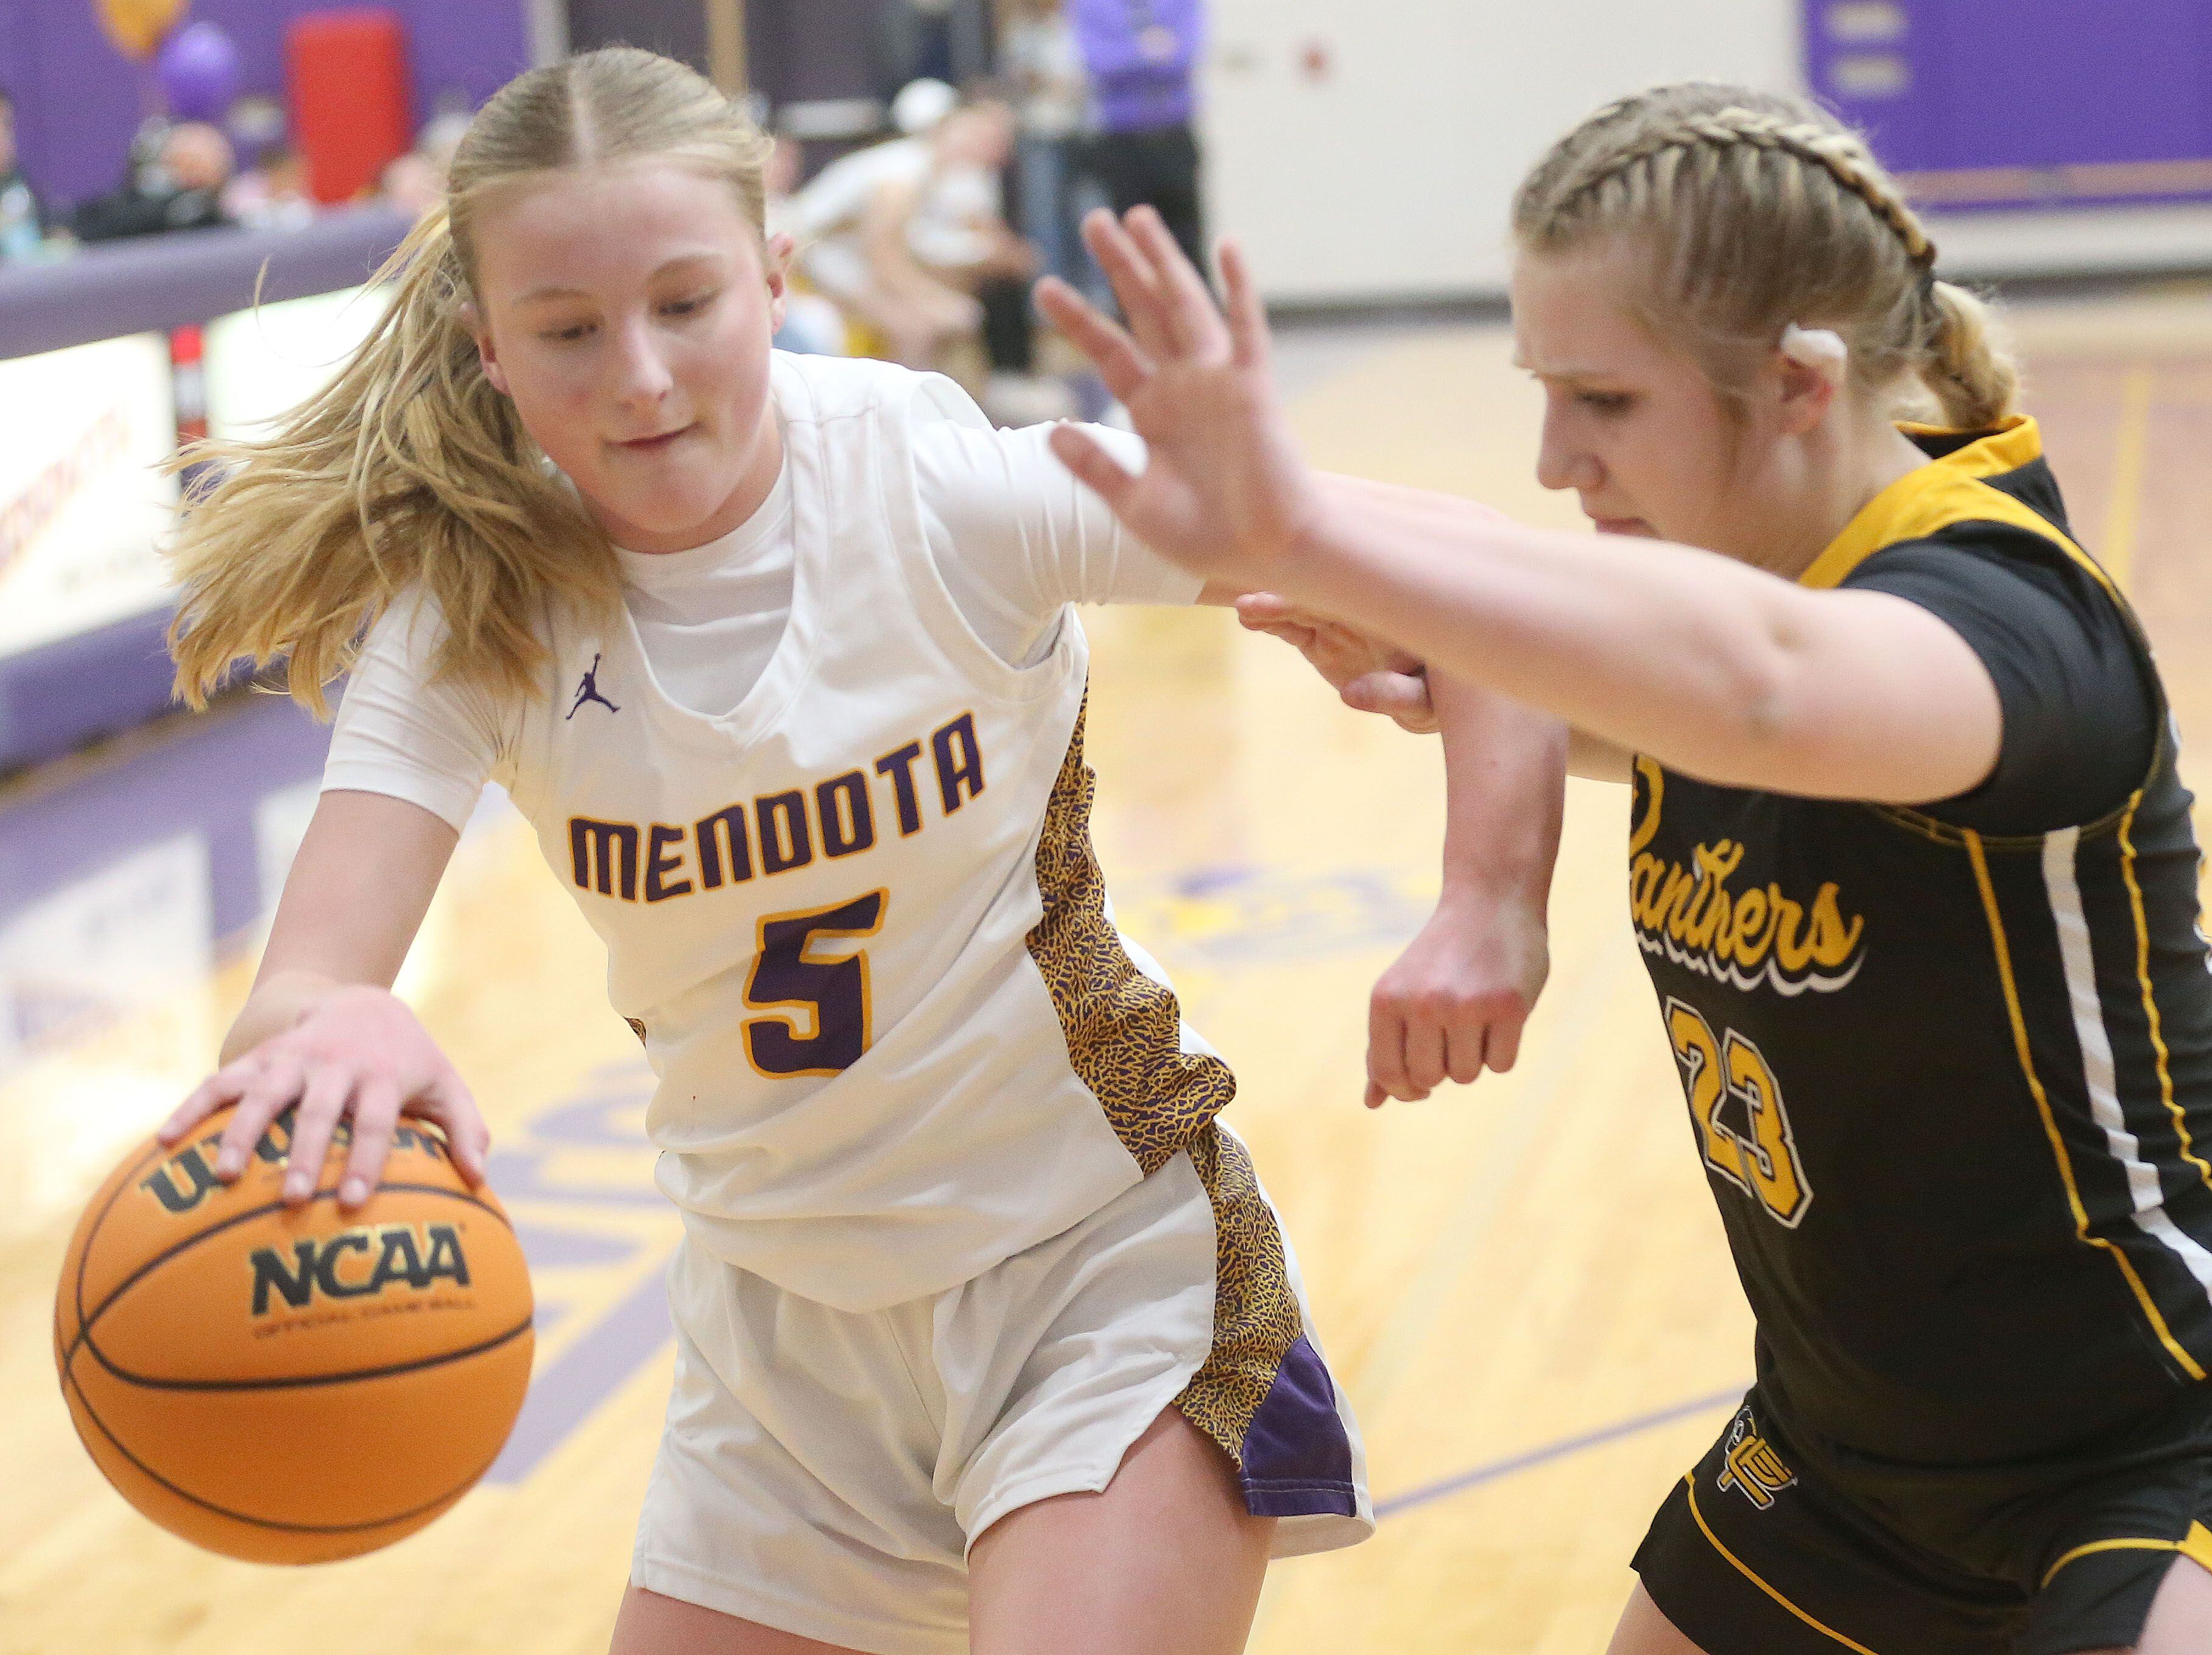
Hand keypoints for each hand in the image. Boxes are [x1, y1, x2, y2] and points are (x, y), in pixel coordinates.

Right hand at [158, 985, 487, 1211]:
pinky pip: (219, 1082)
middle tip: (290, 1199)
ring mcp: (291, 1060)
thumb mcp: (443, 1085)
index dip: (365, 1159)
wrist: (361, 1001)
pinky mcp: (258, 1058)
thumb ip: (465, 1128)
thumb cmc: (407, 1061)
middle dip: (305, 1155)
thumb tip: (480, 1178)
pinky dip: (191, 1107)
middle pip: (318, 1112)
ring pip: (261, 1095)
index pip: (375, 1122)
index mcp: (380, 1077)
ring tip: (221, 1177)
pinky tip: (162, 1141)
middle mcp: (334, 1066)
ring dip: (241, 1134)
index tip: (351, 1200)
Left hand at [1036, 207, 1326, 588]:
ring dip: (1164, 261)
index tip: (1045, 287)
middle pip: (1145, 313)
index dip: (1078, 320)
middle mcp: (1184, 386)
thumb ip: (1094, 466)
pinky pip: (1246, 329)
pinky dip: (1238, 288)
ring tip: (1138, 217)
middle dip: (1120, 267)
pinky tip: (1226, 247)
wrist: (1265, 556)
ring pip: (1186, 306)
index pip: (1109, 352)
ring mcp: (1219, 381)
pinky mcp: (1253, 387)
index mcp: (1153, 412)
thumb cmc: (1206, 537)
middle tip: (1093, 220)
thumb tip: (1049, 431)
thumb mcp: (1135, 504)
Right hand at [1236, 592, 1436, 732]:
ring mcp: (1338, 620)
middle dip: (1291, 592)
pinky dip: (1270, 621)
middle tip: (1256, 602)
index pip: (1356, 583)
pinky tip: (1248, 618)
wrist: (1433, 698)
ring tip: (1246, 611)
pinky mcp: (1321, 638)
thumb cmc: (1441, 696)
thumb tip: (1349, 694)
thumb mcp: (1425, 702)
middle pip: (1321, 587)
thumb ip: (1395, 695)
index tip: (1301, 584)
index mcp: (1390, 607)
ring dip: (1273, 605)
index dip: (1326, 579)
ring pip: (1300, 603)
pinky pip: (1292, 626)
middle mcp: (1361, 606)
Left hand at [1366, 890, 1549, 1107]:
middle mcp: (1423, 1002)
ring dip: (1473, 1057)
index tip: (1418, 1082)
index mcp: (1386, 999)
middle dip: (1442, 1067)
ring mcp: (1467, 1005)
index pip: (1387, 1074)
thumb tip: (1372, 1103)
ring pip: (1466, 1076)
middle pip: (1429, 1078)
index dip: (1404, 1088)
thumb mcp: (1401, 994)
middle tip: (1452, 1034)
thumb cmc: (1440, 957)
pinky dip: (1501, 1051)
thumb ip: (1384, 1047)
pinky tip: (1500, 1016)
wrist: (1489, 903)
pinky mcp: (1508, 1007)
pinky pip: (1501, 1065)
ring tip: (1475, 1017)